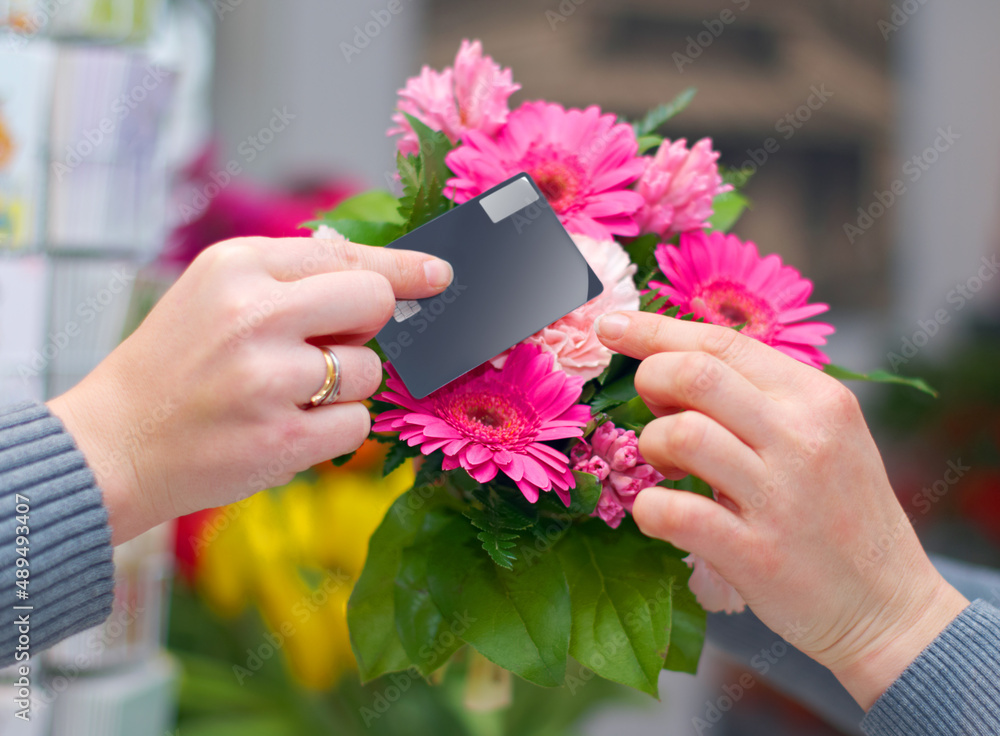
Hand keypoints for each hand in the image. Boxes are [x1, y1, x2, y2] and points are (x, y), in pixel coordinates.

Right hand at [47, 236, 452, 544]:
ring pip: (370, 369)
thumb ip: (292, 276)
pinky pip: (358, 423)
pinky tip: (289, 426)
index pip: (346, 255)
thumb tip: (385, 275)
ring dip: (345, 385)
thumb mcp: (214, 292)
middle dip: (366, 326)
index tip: (440, 274)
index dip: (401, 268)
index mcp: (235, 266)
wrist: (112, 445)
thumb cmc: (174, 365)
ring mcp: (268, 380)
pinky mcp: (282, 438)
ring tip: (285, 393)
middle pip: (374, 302)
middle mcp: (253, 314)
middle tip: (326, 345)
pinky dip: (336, 428)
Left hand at [595, 311, 968, 709]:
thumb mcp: (823, 436)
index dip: (656, 330)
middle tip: (651, 408)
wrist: (889, 605)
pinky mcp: (757, 555)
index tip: (612, 325)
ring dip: (651, 445)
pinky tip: (659, 511)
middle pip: (695, 374)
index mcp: (817, 399)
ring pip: (682, 435)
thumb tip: (675, 363)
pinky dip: (650, 507)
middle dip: (651, 380)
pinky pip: (675, 512)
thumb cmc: (841, 512)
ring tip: (666, 466)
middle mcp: (802, 438)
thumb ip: (761, 398)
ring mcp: (780, 497)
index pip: (722, 342)